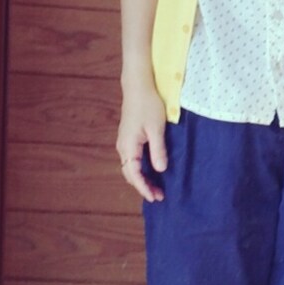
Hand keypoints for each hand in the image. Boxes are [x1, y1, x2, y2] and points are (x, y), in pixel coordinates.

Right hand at [116, 82, 166, 202]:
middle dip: (143, 186)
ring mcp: (124, 143)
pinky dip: (141, 170)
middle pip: (130, 174)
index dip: (143, 188)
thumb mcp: (156, 128)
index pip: (134, 174)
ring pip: (131, 167)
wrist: (138, 87)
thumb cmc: (148, 105)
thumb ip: (158, 150)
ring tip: (156, 187)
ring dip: (142, 179)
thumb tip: (160, 170)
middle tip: (159, 196)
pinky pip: (132, 160)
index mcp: (128, 146)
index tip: (154, 197)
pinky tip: (151, 172)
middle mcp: (123, 147)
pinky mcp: (128, 139)